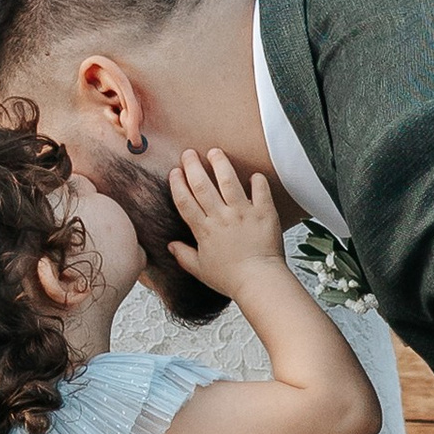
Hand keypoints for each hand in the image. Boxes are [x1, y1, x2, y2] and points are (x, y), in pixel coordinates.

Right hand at [165, 147, 285, 301]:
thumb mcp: (200, 270)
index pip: (185, 201)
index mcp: (204, 230)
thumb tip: (171, 246)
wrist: (259, 281)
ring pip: (228, 180)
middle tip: (189, 153)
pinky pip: (260, 189)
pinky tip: (253, 175)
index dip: (177, 184)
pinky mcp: (263, 212)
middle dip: (193, 166)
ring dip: (220, 163)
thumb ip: (184, 256)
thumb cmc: (231, 278)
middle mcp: (221, 217)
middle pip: (202, 185)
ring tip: (214, 152)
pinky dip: (257, 180)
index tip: (175, 172)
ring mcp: (242, 212)